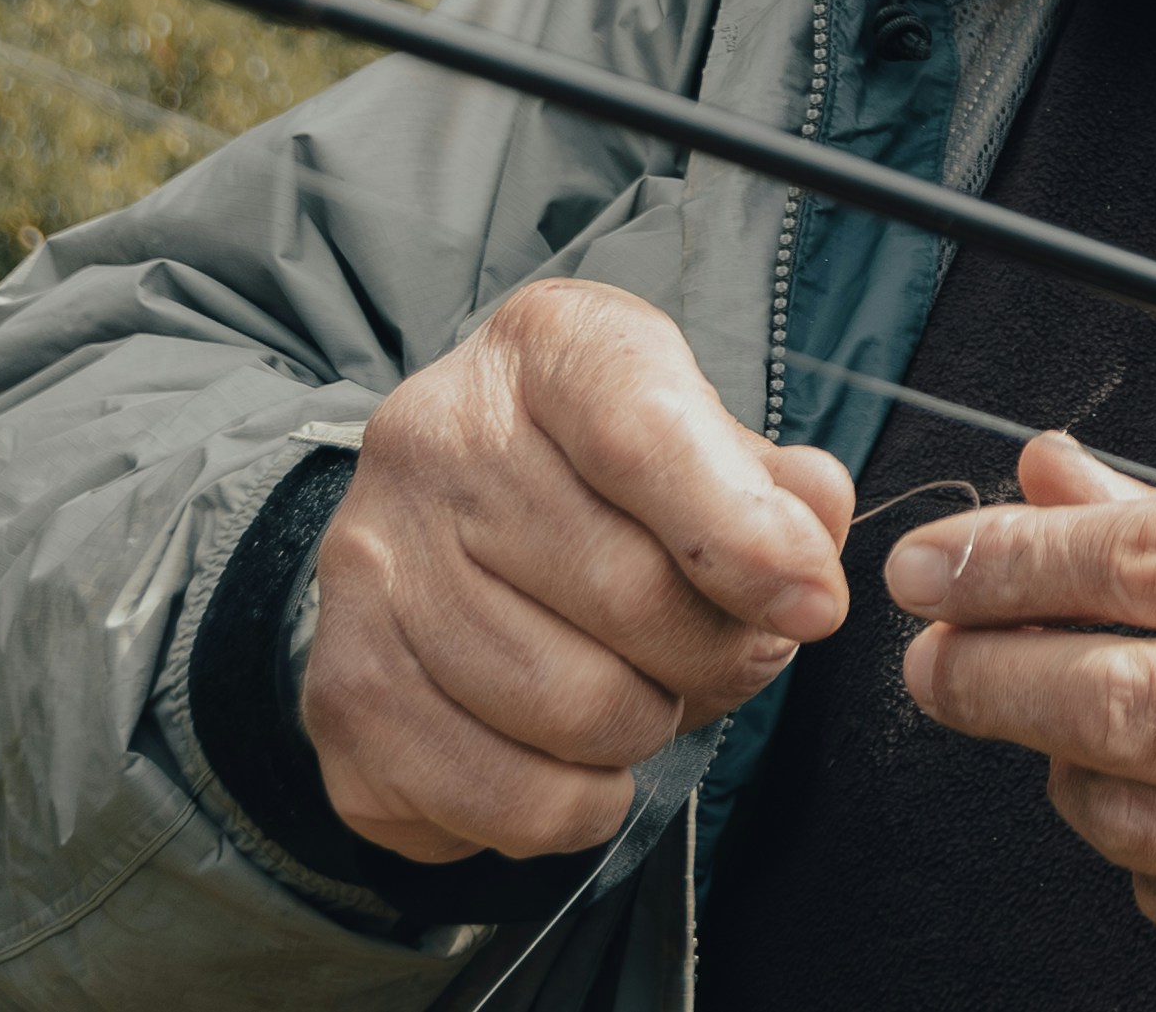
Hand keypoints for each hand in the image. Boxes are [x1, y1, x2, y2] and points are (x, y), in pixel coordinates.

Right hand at [303, 279, 853, 862]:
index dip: (742, 536)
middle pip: (625, 593)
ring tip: (649, 695)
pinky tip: (578, 760)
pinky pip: (503, 802)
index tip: (814, 607)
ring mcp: (370, 567)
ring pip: (571, 711)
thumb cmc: (607, 478)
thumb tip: (814, 517)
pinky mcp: (342, 694)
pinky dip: (574, 807)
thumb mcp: (699, 436)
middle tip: (734, 656)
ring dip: (648, 731)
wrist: (443, 520)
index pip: (640, 434)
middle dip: (719, 656)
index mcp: (544, 347)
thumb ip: (771, 482)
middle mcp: (432, 438)